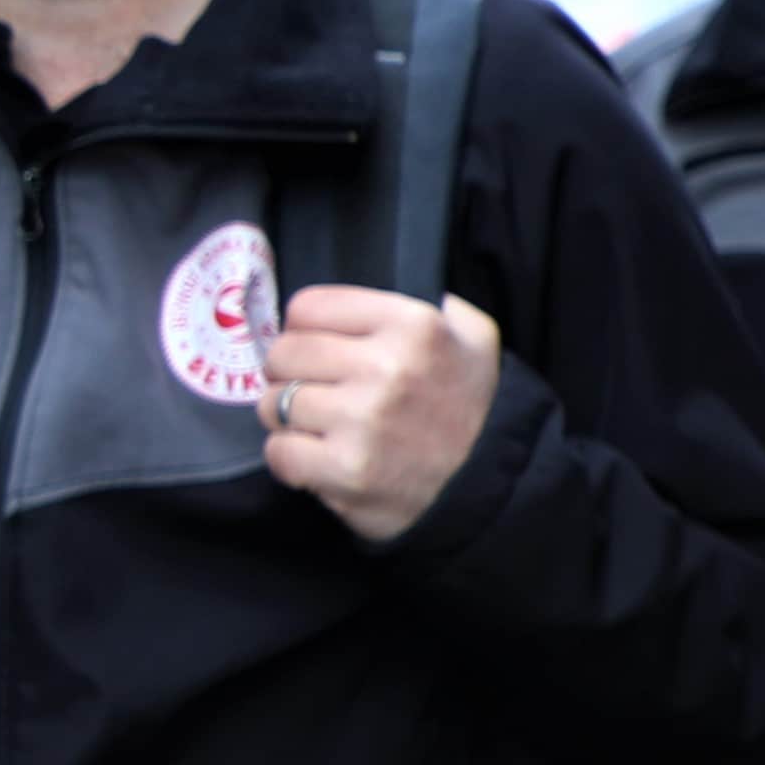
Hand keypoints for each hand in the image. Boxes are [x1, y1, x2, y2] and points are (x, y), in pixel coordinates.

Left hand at [263, 286, 500, 539]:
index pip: (308, 307)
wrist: (490, 486)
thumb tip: (384, 279)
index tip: (312, 345)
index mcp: (412, 325)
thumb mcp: (472, 337)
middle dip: (288, 372)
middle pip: (284, 353)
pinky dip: (288, 458)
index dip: (301, 328)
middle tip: (309, 387)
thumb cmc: (472, 408)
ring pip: (274, 403)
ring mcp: (363, 421)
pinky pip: (279, 452)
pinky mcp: (347, 471)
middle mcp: (387, 367)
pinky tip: (316, 457)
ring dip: (287, 417)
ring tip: (317, 425)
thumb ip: (431, 302)